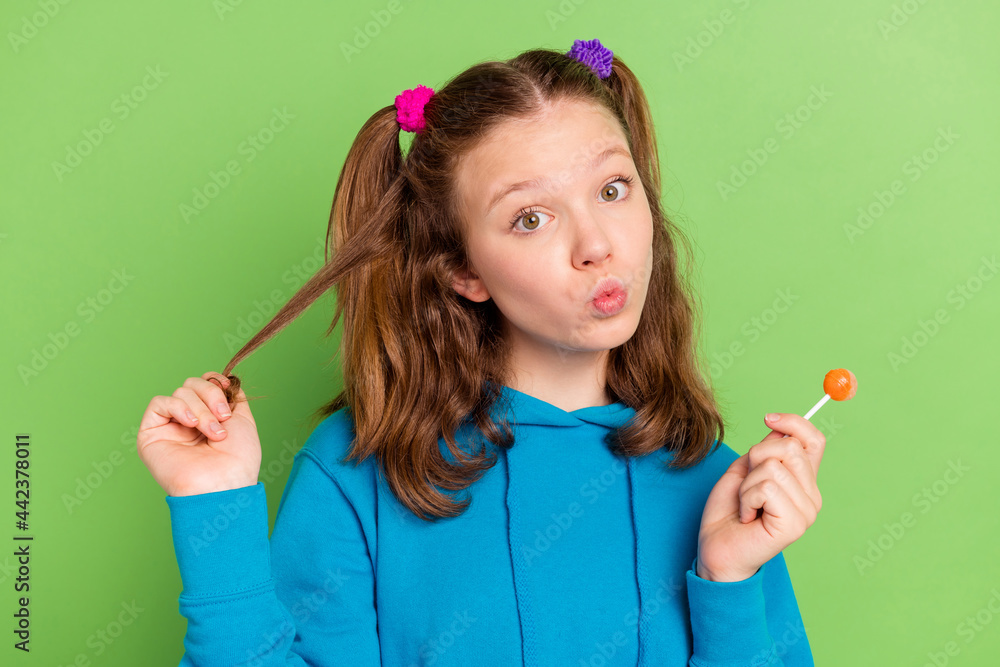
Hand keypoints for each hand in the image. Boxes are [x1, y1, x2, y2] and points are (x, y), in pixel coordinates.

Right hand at [137, 371, 261, 496]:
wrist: (224, 483)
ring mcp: (169, 427)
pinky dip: (179, 408)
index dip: (214, 380)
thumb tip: (225, 380)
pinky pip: (160, 403)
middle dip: (211, 395)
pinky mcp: (151, 434)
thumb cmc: (238, 459)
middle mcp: (187, 421)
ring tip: (213, 432)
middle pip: (192, 384)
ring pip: (180, 393)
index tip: (228, 386)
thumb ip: (232, 397)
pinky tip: (191, 424)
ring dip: (201, 409)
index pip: (203, 384)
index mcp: (208, 417)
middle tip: (223, 418)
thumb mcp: (243, 420)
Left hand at [695, 413, 824, 581]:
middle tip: (746, 486)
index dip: (794, 422)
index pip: (813, 441)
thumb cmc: (729, 511)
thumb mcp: (745, 470)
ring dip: (747, 484)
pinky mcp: (794, 524)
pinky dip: (747, 498)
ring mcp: (806, 512)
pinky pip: (766, 487)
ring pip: (773, 467)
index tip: (768, 418)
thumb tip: (780, 427)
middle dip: (756, 458)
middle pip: (789, 448)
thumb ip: (765, 450)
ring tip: (747, 505)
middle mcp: (811, 496)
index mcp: (803, 481)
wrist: (716, 548)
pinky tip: (748, 516)